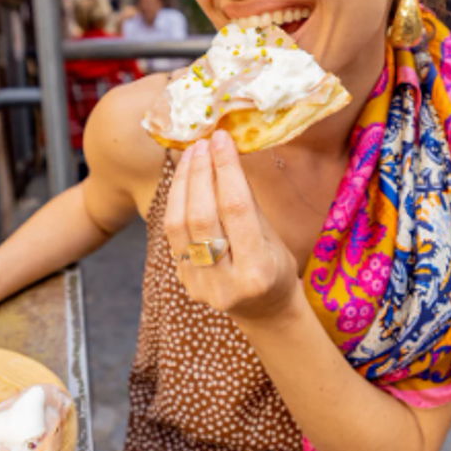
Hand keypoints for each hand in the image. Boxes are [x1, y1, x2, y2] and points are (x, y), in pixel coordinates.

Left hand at [164, 131, 300, 322]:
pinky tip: (184, 180)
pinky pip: (173, 235)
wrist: (265, 312)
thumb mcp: (273, 237)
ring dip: (182, 183)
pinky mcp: (184, 281)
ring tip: (190, 154)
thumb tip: (224, 156)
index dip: (226, 169)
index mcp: (257, 270)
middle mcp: (225, 282)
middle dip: (200, 172)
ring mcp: (200, 285)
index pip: (236, 209)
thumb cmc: (276, 267)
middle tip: (203, 142)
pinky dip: (176, 202)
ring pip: (178, 225)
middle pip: (201, 216)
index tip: (222, 139)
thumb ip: (247, 203)